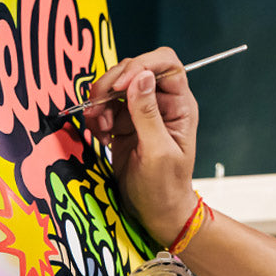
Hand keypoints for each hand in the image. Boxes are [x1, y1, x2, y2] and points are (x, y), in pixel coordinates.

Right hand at [82, 48, 199, 241]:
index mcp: (180, 105)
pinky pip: (105, 106)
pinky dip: (96, 118)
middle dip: (111, 85)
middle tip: (96, 108)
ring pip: (115, 87)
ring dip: (100, 103)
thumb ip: (147, 114)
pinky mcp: (124, 123)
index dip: (142, 65)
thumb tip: (142, 77)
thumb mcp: (158, 152)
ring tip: (98, 128)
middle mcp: (161, 103)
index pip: (166, 64)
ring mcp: (141, 112)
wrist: (156, 212)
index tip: (120, 85)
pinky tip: (100, 137)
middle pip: (134, 70)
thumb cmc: (166, 187)